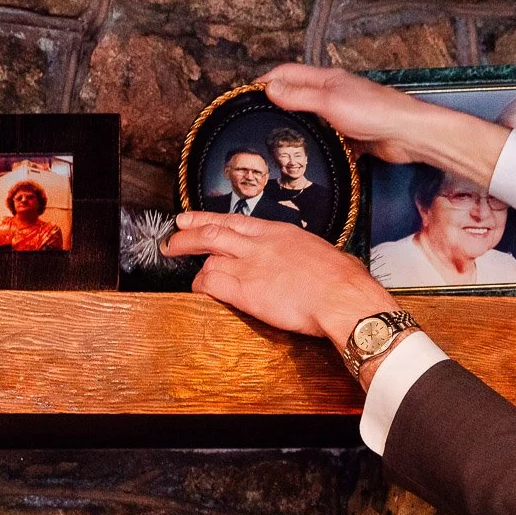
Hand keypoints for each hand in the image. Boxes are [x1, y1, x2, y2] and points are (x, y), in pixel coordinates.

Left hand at [161, 211, 399, 347]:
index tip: (190, 218)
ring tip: (183, 269)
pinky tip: (200, 291)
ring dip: (195, 265)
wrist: (342, 296)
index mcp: (279, 233)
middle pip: (212, 233)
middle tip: (172, 239)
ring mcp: (249, 265)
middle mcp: (260, 245)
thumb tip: (321, 262)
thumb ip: (310, 255)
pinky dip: (201, 287)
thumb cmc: (343, 280)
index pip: (235, 221)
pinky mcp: (244, 290)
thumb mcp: (325, 254)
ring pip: (207, 257)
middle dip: (187, 235)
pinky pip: (210, 284)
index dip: (207, 218)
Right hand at [258, 64, 509, 187]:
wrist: (410, 135)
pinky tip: (310, 160)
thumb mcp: (329, 101)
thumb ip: (299, 96)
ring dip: (299, 130)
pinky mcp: (355, 137)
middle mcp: (334, 94)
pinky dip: (319, 148)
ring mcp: (344, 116)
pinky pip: (330, 142)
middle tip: (256, 123)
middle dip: (277, 107)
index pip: (286, 74)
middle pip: (298, 97)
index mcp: (326, 79)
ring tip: (277, 145)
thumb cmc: (377, 112)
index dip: (265, 82)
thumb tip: (269, 88)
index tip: (245, 97)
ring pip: (314, 122)